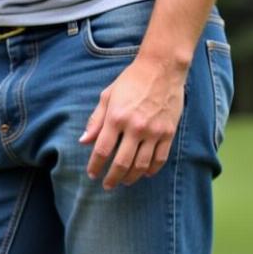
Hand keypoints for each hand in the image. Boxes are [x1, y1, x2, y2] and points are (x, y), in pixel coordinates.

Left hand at [81, 55, 186, 189]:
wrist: (162, 68)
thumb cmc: (131, 81)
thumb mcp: (108, 96)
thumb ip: (96, 121)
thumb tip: (83, 142)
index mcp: (116, 118)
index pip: (102, 151)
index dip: (95, 166)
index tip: (92, 174)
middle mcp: (135, 127)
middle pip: (121, 163)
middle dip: (112, 178)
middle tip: (107, 185)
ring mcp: (154, 131)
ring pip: (141, 165)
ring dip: (131, 177)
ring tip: (124, 182)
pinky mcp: (168, 132)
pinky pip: (160, 158)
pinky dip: (151, 170)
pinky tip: (145, 174)